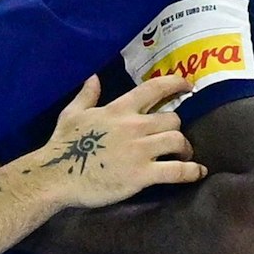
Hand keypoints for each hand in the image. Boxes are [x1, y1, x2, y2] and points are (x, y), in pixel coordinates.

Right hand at [20, 75, 205, 208]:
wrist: (55, 176)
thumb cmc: (61, 145)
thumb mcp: (71, 114)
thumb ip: (87, 95)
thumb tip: (94, 77)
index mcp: (118, 110)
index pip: (154, 89)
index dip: (176, 84)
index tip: (188, 85)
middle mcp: (133, 126)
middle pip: (172, 119)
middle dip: (176, 127)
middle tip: (173, 137)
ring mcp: (140, 151)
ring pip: (178, 140)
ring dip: (184, 148)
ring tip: (183, 155)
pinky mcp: (142, 175)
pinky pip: (177, 171)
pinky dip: (191, 171)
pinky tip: (198, 172)